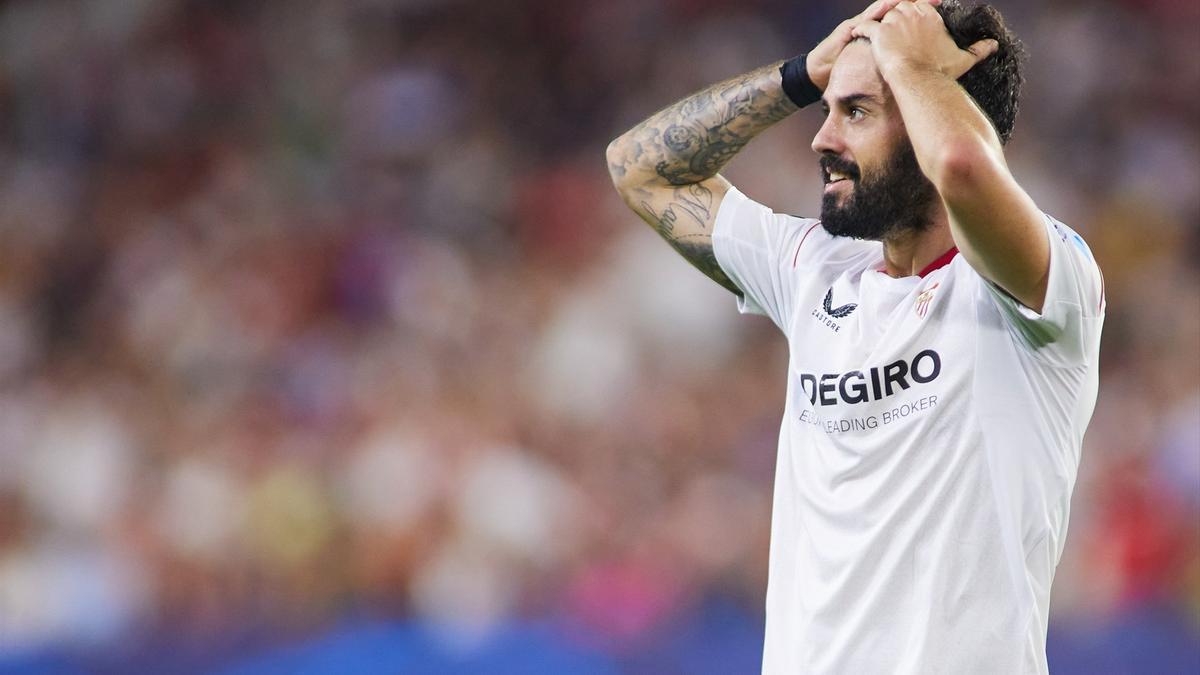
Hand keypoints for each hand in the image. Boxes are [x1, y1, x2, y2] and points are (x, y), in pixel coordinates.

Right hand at [807, 0, 941, 90]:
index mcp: (884, 34)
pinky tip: (889, 5)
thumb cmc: (849, 72)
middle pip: (898, 9)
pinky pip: (866, 17)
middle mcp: (875, 26)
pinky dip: (878, 10)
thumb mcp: (877, 68)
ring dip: (898, 2)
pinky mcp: (850, 27)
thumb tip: (919, 74)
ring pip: (883, 8)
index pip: (906, 18)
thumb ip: (895, 67)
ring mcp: (862, 24)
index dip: (924, 10)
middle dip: (917, 2)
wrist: (821, 72)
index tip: (941, 5)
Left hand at [850, 0, 996, 78]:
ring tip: (875, 34)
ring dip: (879, 23)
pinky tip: (857, 34)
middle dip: (896, 17)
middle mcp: (910, 13)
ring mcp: (893, 22)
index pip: (918, 6)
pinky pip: (865, 27)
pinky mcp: (878, 33)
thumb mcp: (962, 58)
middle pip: (900, 8)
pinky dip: (860, 30)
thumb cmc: (940, 71)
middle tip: (890, 29)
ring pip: (883, 16)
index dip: (913, 15)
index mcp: (929, 14)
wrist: (919, 79)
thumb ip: (978, 49)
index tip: (909, 26)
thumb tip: (995, 45)